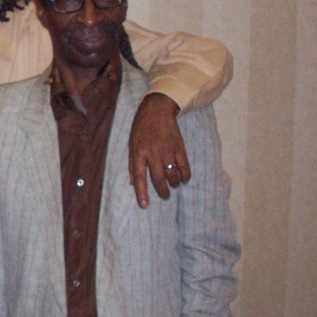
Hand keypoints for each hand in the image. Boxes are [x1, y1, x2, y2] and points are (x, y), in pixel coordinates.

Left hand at [128, 92, 190, 207]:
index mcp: (138, 153)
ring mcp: (167, 150)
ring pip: (172, 174)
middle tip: (165, 197)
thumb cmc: (141, 128)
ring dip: (173, 184)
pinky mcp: (179, 147)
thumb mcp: (131, 144)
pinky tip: (184, 179)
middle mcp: (152, 153)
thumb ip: (132, 164)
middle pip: (158, 179)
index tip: (144, 205)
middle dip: (162, 191)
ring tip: (173, 186)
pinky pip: (184, 166)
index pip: (139, 177)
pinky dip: (185, 175)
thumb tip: (132, 183)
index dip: (141, 193)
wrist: (157, 110)